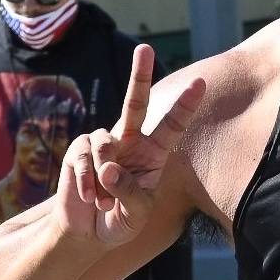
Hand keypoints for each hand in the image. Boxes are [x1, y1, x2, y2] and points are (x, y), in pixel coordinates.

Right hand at [62, 43, 208, 247]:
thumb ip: (128, 193)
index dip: (184, 105)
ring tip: (103, 199)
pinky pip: (83, 158)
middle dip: (139, 75)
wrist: (87, 232)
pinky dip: (86, 182)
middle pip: (135, 103)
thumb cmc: (120, 222)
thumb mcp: (135, 215)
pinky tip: (88, 198)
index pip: (172, 126)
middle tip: (145, 48)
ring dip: (103, 176)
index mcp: (154, 154)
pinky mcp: (79, 150)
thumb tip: (109, 167)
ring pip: (104, 143)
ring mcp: (103, 143)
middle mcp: (130, 142)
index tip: (200, 82)